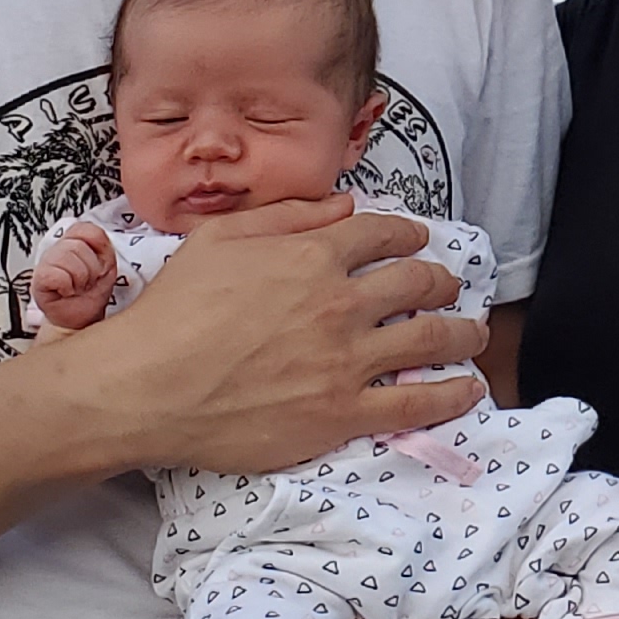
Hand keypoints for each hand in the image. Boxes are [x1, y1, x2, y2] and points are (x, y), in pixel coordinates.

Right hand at [26, 222, 117, 336]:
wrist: (83, 318)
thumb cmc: (92, 292)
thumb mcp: (107, 264)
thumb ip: (103, 244)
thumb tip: (99, 235)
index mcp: (74, 240)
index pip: (85, 228)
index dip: (98, 247)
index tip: (100, 262)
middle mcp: (58, 248)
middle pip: (77, 245)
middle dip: (90, 267)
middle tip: (88, 280)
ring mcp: (45, 262)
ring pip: (67, 257)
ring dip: (80, 278)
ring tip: (78, 286)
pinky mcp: (38, 279)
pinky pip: (56, 275)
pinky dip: (67, 286)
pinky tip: (66, 292)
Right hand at [32, 200, 483, 475]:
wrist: (145, 387)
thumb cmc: (172, 311)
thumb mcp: (219, 238)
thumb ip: (287, 217)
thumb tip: (342, 205)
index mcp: (312, 255)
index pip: (382, 234)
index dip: (408, 233)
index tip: (418, 239)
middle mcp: (340, 303)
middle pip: (418, 283)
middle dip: (442, 281)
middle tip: (450, 287)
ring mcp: (346, 361)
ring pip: (430, 339)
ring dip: (461, 332)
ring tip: (473, 333)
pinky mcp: (342, 413)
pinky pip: (414, 403)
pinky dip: (451, 394)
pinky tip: (468, 389)